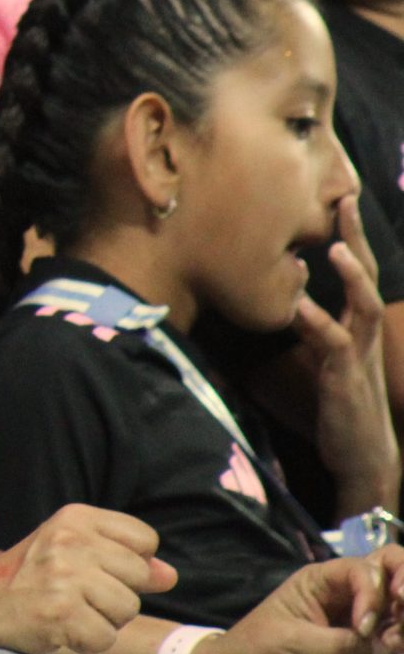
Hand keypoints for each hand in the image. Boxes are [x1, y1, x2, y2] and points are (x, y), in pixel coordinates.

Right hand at [0, 504, 173, 653]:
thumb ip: (124, 559)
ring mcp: (64, 576)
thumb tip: (169, 575)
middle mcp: (69, 540)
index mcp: (75, 517)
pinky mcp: (59, 611)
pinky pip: (106, 637)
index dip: (129, 563)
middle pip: (139, 576)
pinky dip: (88, 642)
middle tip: (78, 595)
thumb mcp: (73, 553)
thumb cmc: (29, 579)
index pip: (144, 539)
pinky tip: (63, 629)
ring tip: (70, 611)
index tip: (97, 570)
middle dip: (117, 595)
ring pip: (127, 608)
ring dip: (103, 620)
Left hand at [208, 549, 403, 653]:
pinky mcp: (369, 648)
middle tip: (395, 632)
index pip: (367, 570)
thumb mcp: (299, 642)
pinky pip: (394, 641)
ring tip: (394, 651)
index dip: (374, 595)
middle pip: (394, 574)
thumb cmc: (262, 649)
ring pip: (400, 610)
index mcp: (324, 581)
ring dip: (403, 628)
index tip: (362, 629)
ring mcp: (363, 620)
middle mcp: (350, 595)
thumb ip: (347, 646)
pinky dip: (399, 651)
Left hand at [297, 196, 400, 516]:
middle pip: (366, 277)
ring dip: (351, 277)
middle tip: (345, 200)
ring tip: (336, 248)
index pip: (356, 272)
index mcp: (357, 325)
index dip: (349, 236)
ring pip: (364, 307)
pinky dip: (318, 324)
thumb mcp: (324, 355)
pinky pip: (335, 347)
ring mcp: (359, 356)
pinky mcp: (346, 380)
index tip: (338, 197)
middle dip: (357, 239)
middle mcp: (363, 334)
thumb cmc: (341, 402)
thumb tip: (288, 295)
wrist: (363, 456)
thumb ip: (311, 325)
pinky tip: (299, 307)